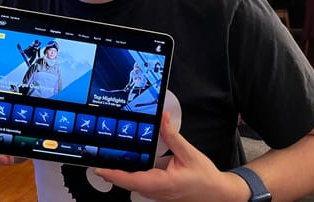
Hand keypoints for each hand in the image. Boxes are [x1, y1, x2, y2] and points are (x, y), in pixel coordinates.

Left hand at [94, 112, 248, 201]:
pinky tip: (125, 166)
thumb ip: (173, 136)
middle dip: (112, 173)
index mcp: (163, 184)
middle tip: (95, 160)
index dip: (114, 175)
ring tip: (105, 161)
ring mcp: (157, 195)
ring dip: (119, 176)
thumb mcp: (189, 154)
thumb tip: (163, 119)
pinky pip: (141, 186)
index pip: (133, 180)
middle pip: (128, 184)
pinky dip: (130, 177)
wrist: (218, 195)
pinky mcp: (159, 194)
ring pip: (133, 186)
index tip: (100, 168)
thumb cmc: (205, 178)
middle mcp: (157, 193)